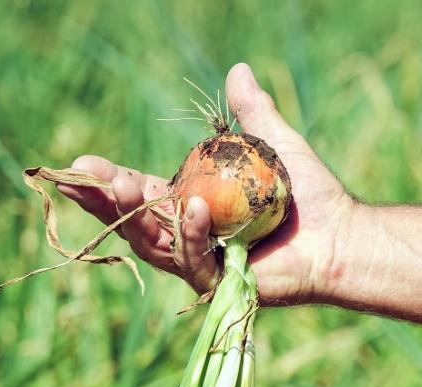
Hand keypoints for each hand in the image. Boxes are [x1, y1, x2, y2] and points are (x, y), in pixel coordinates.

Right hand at [58, 63, 354, 304]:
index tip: (80, 163)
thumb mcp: (275, 143)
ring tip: (123, 183)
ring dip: (136, 214)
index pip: (141, 194)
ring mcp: (201, 263)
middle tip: (80, 178)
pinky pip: (195, 260)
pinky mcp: (219, 283)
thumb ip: (252, 112)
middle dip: (105, 201)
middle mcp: (189, 236)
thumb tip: (238, 69)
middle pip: (134, 223)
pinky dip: (193, 233)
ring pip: (154, 243)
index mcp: (192, 206)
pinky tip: (193, 206)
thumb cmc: (309, 193)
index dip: (110, 181)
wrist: (341, 233)